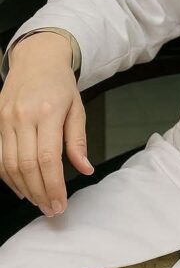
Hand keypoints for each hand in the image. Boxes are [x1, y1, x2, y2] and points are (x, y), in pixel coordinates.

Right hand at [0, 33, 92, 216]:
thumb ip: (78, 140)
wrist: (36, 58)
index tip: (60, 203)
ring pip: (9, 165)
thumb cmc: (60, 83)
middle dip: (39, 192)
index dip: (53, 186)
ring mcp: (6, 119)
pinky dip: (8, 176)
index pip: (48, 158)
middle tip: (51, 209)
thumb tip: (85, 169)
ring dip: (23, 188)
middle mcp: (23, 116)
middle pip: (26, 166)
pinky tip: (21, 187)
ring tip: (38, 201)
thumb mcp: (77, 107)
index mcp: (48, 112)